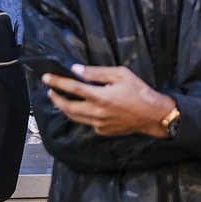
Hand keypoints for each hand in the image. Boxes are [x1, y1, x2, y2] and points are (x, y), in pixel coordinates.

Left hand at [43, 64, 176, 137]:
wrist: (154, 116)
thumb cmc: (139, 92)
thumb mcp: (120, 74)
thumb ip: (96, 73)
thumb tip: (76, 70)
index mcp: (100, 97)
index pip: (71, 88)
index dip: (56, 82)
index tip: (46, 77)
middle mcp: (97, 113)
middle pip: (67, 106)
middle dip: (55, 98)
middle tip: (50, 90)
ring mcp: (100, 124)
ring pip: (74, 117)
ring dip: (64, 107)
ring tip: (60, 98)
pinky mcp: (104, 131)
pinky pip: (86, 123)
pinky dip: (80, 115)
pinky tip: (80, 108)